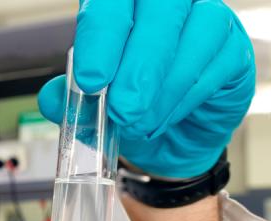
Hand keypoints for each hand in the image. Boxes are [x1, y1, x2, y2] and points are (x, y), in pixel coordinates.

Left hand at [38, 0, 255, 178]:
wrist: (167, 140)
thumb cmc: (128, 108)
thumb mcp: (89, 107)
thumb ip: (67, 99)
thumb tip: (54, 98)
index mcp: (121, 6)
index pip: (110, 1)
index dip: (101, 33)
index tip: (91, 78)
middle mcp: (164, 4)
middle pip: (159, 7)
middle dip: (138, 63)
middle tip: (121, 109)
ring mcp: (204, 19)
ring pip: (194, 33)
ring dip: (161, 88)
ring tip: (138, 123)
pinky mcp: (232, 49)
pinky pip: (215, 64)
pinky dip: (184, 98)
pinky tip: (162, 119)